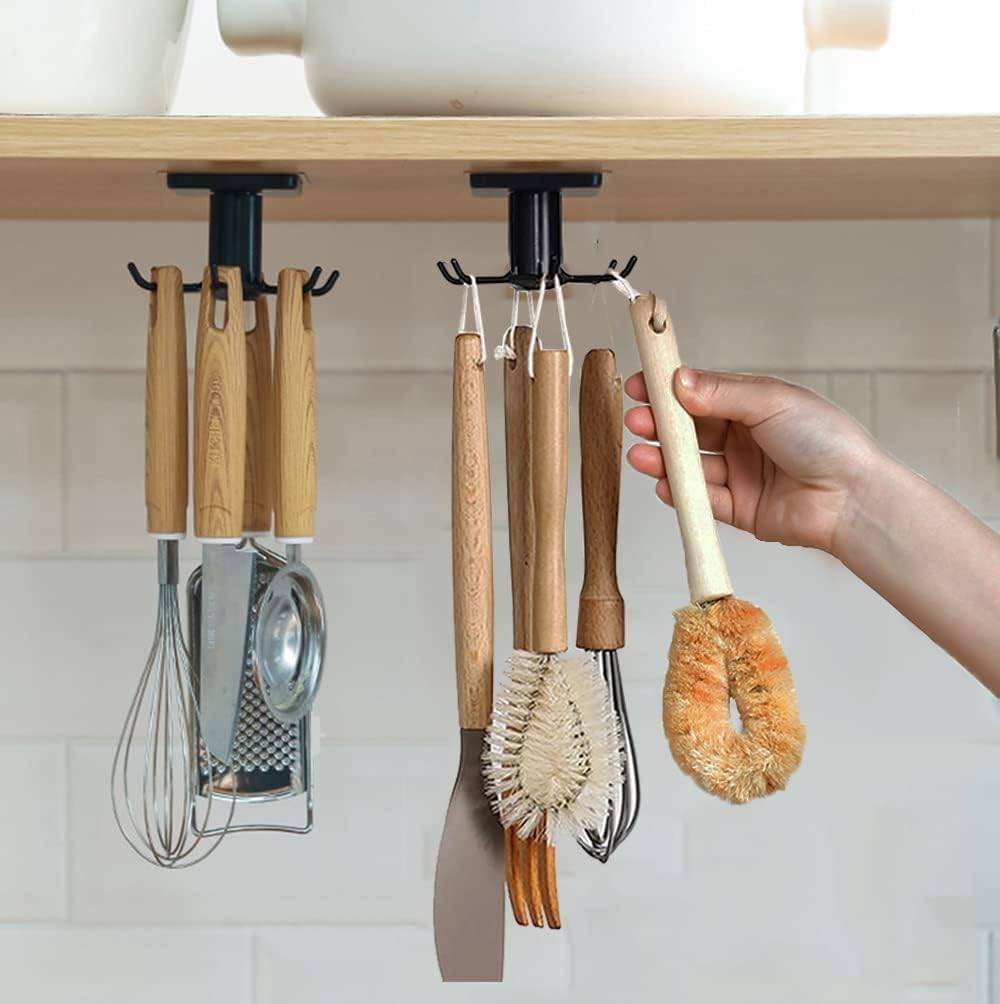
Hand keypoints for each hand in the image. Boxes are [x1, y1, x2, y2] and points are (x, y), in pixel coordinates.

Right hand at [624, 368, 880, 553]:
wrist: (852, 498)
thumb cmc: (826, 441)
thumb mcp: (770, 401)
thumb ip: (721, 393)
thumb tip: (678, 381)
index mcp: (754, 406)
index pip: (701, 394)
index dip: (669, 390)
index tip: (641, 385)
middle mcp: (745, 439)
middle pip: (690, 431)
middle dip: (660, 426)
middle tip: (636, 421)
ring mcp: (741, 474)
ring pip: (691, 466)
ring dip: (664, 460)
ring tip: (640, 455)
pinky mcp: (740, 509)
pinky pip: (702, 500)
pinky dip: (681, 493)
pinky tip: (664, 485)